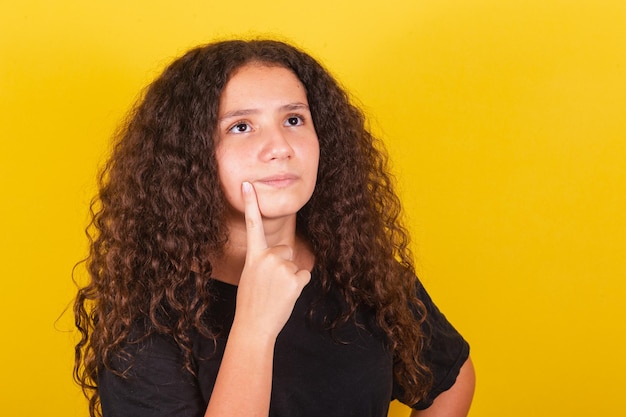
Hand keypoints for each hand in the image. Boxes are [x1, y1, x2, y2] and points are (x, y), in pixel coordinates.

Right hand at [232, 181, 310, 339]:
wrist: (254, 326)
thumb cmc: (251, 301)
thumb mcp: (250, 275)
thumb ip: (262, 260)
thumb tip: (282, 255)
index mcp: (254, 256)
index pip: (252, 225)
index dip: (251, 204)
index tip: (248, 185)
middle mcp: (268, 258)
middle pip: (286, 249)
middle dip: (282, 263)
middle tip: (270, 284)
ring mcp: (282, 268)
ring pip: (295, 264)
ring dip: (290, 277)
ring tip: (276, 292)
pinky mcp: (295, 280)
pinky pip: (304, 275)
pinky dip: (298, 285)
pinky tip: (286, 296)